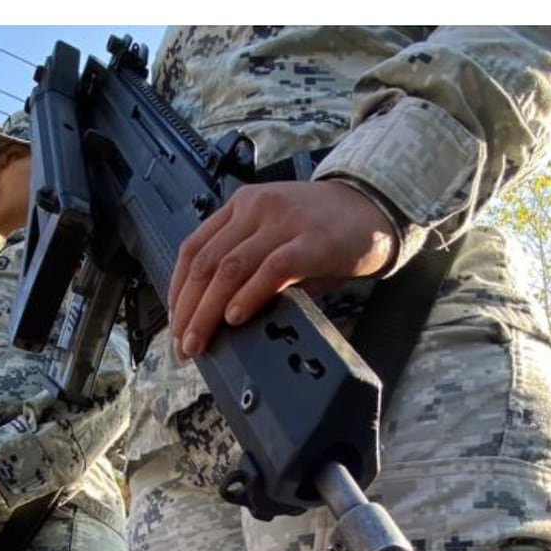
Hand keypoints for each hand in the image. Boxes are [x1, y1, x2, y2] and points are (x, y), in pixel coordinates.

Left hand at [168, 180, 396, 358]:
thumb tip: (221, 316)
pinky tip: (235, 318)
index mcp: (242, 206)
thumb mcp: (279, 238)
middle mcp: (256, 209)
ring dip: (207, 312)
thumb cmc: (326, 230)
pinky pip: (271, 270)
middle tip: (183, 344)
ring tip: (200, 342)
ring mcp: (283, 223)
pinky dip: (248, 296)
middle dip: (188, 309)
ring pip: (229, 269)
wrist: (374, 208)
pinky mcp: (311, 242)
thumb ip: (251, 267)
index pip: (193, 248)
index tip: (175, 322)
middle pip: (206, 263)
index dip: (177, 289)